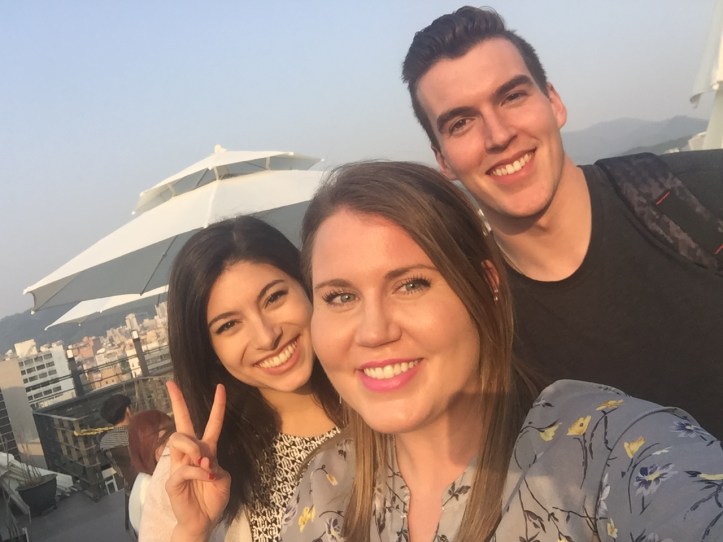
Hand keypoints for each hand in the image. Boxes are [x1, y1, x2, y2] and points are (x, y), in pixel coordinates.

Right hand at [165, 380, 230, 540]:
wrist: (202, 521)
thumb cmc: (212, 499)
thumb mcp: (224, 479)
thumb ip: (216, 465)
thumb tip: (203, 460)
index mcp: (206, 450)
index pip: (211, 424)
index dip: (217, 406)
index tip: (221, 387)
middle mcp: (190, 454)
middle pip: (182, 424)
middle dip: (177, 402)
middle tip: (171, 383)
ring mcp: (179, 465)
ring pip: (178, 440)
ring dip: (194, 448)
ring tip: (204, 462)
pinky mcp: (172, 481)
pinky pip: (184, 469)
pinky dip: (198, 472)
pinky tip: (206, 478)